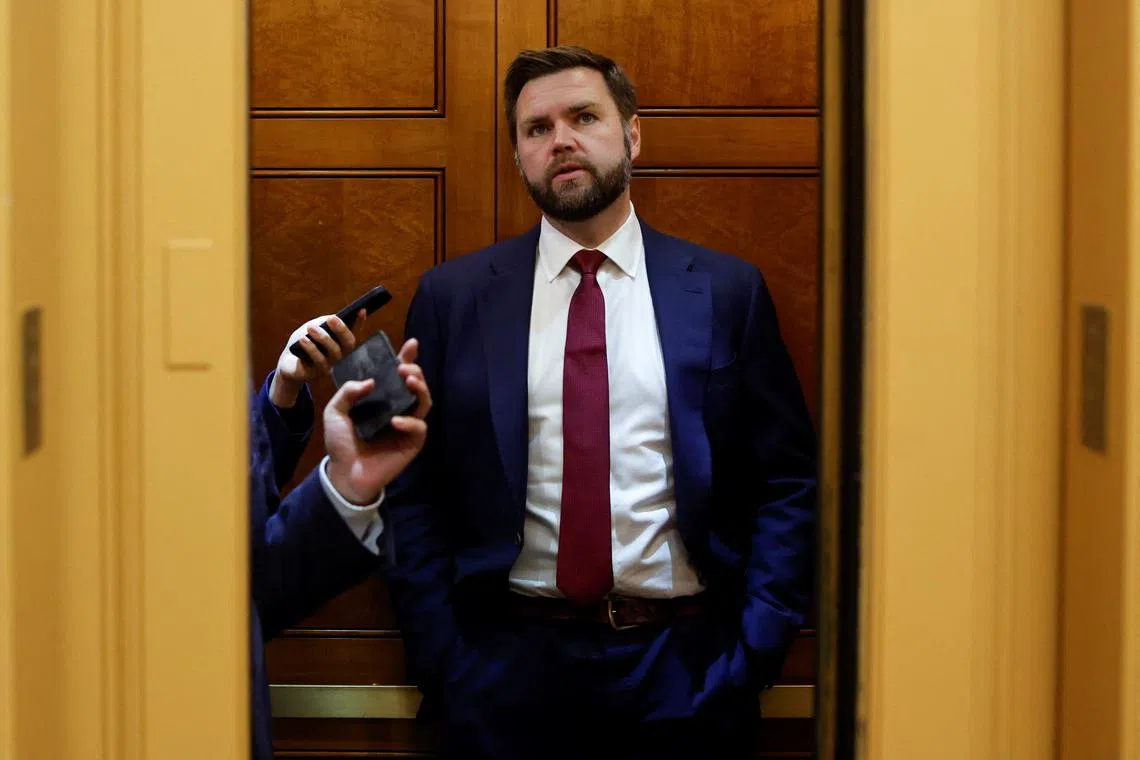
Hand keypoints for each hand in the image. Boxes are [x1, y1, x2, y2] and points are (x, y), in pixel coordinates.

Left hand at [269, 309, 365, 407]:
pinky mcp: (315, 373)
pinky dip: (311, 349)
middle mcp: (339, 355)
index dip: (360, 323)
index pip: (354, 332)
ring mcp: (329, 365)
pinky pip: (318, 362)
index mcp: (340, 343)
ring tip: (311, 328)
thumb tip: (334, 319)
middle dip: (342, 330)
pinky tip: (303, 340)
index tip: (362, 310)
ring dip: (323, 338)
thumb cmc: (304, 342)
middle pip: (349, 344)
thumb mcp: (312, 328)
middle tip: (331, 319)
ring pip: (334, 352)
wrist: (286, 361)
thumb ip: (323, 322)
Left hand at [323, 339, 431, 504]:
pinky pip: (419, 428)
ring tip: (409, 382)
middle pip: (416, 384)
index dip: (406, 358)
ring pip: (424, 402)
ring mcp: (407, 425)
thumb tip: (370, 381)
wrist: (344, 473)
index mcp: (381, 398)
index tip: (411, 344)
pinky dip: (410, 422)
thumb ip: (347, 392)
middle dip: (414, 371)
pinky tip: (396, 421)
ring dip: (420, 388)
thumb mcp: (334, 411)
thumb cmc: (341, 442)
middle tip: (404, 368)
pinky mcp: (412, 443)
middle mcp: (397, 408)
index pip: (397, 374)